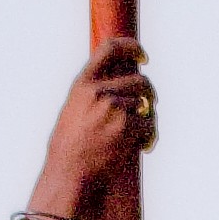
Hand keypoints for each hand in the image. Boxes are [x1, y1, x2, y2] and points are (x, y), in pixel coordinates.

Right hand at [30, 40, 154, 219]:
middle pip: (139, 80)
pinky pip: (150, 126)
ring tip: (139, 136)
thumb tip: (117, 84)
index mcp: (83, 84)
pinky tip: (142, 147)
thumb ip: (92, 93)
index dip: (131, 47)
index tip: (142, 56)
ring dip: (147, 119)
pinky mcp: (129, 126)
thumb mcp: (73, 109)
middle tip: (149, 103)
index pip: (110, 49)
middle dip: (148, 93)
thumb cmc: (69, 147)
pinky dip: (149, 137)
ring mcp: (115, 107)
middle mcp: (100, 91)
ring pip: (146, 105)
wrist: (69, 172)